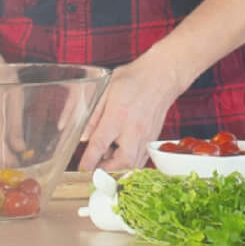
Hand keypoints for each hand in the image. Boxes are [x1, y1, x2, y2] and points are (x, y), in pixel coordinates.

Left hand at [79, 45, 190, 174]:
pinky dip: (130, 162)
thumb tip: (83, 136)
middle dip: (107, 170)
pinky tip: (121, 154)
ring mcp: (147, 135)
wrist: (162, 76)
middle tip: (95, 166)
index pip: (100, 144)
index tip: (82, 168)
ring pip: (134, 164)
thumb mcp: (106, 90)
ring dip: (119, 168)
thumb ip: (94, 115)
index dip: (89, 160)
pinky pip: (142, 158)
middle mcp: (134, 129)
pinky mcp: (153, 137)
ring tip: (107, 160)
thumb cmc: (134, 79)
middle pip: (122, 161)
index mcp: (118, 115)